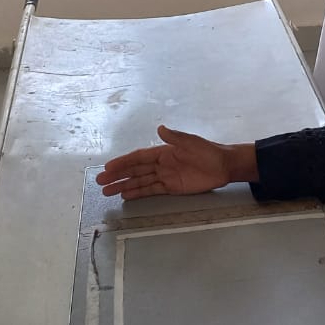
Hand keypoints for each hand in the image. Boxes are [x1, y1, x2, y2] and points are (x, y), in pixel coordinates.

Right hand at [96, 125, 258, 200]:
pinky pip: (151, 190)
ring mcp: (164, 176)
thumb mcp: (191, 142)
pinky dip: (138, 193)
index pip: (138, 158)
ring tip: (108, 192)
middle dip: (117, 176)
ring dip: (124, 186)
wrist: (223, 166)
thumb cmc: (207, 151)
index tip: (109, 168)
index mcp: (163, 151)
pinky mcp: (171, 188)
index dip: (123, 163)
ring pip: (139, 182)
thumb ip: (175, 137)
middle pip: (135, 171)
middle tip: (100, 182)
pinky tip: (126, 195)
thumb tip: (159, 128)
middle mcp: (160, 164)